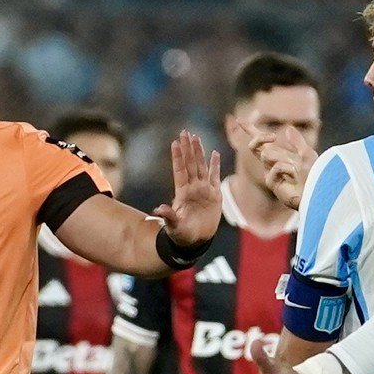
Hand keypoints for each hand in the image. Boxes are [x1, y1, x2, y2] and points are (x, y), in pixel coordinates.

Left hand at [151, 131, 222, 248]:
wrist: (195, 241)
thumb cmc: (182, 235)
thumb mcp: (173, 226)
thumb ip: (168, 216)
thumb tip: (158, 209)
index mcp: (182, 193)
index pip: (180, 170)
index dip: (178, 157)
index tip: (175, 142)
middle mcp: (192, 188)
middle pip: (190, 164)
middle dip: (188, 148)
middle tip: (185, 132)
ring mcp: (204, 190)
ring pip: (202, 167)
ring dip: (199, 152)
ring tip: (196, 137)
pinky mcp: (215, 196)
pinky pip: (215, 177)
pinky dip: (215, 165)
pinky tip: (215, 153)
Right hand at [246, 123, 316, 210]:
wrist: (317, 190)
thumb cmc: (314, 175)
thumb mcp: (307, 153)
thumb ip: (297, 142)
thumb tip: (288, 128)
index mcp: (278, 154)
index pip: (260, 141)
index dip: (249, 130)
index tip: (239, 120)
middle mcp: (270, 163)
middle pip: (254, 146)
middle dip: (260, 138)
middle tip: (273, 136)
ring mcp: (269, 173)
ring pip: (266, 155)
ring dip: (283, 158)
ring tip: (296, 169)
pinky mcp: (271, 183)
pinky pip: (276, 167)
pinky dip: (288, 168)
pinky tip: (295, 175)